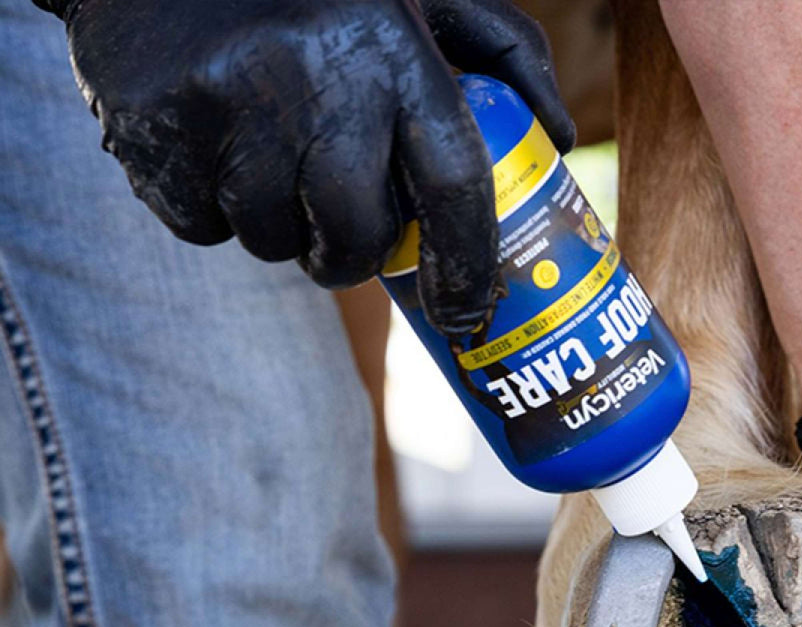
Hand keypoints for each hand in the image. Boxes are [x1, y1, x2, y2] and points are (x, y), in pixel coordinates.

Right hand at [39, 0, 573, 333]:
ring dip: (281, 226)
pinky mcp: (158, 130)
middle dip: (351, 257)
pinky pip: (205, 227)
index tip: (464, 316)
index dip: (466, 266)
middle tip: (341, 234)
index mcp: (391, 48)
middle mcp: (316, 79)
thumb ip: (501, 50)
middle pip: (356, 239)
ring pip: (275, 242)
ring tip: (268, 156)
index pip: (454, 185)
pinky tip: (211, 142)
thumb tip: (556, 140)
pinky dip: (212, 206)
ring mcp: (229, 105)